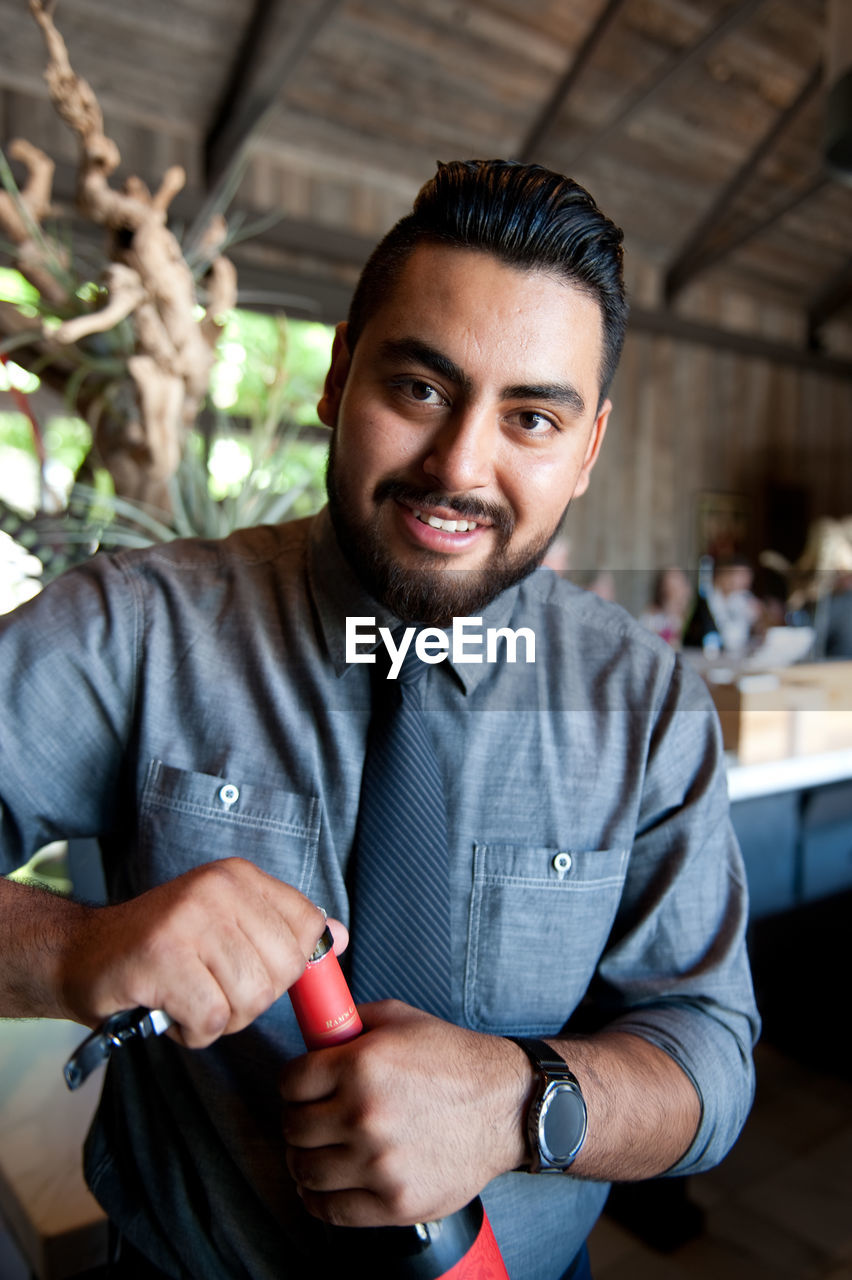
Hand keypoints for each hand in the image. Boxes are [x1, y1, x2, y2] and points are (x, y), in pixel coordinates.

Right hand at [60, 857, 334, 1047]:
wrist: (80, 955)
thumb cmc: (160, 949)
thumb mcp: (227, 927)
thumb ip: (282, 930)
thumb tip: (340, 937)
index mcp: (238, 877)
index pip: (307, 926)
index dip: (290, 965)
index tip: (254, 971)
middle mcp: (217, 889)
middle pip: (282, 969)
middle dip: (253, 999)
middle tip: (213, 991)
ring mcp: (187, 920)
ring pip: (249, 997)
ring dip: (221, 1018)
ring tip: (189, 999)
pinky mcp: (160, 958)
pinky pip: (210, 1018)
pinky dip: (193, 1031)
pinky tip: (170, 1012)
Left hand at [280, 1001, 528, 1227]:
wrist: (505, 1106)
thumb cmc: (453, 1059)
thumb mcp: (400, 1019)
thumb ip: (350, 1023)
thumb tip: (312, 1030)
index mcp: (360, 1064)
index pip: (290, 1082)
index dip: (295, 1082)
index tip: (304, 1088)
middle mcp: (364, 1114)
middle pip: (293, 1127)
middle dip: (299, 1119)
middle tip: (314, 1117)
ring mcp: (378, 1163)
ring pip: (305, 1169)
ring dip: (306, 1159)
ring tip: (321, 1149)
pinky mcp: (394, 1201)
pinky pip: (330, 1209)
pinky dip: (318, 1198)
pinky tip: (327, 1182)